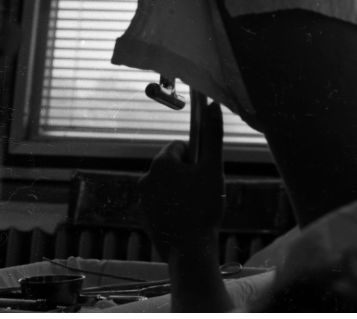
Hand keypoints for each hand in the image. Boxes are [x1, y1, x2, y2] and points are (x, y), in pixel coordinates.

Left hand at [139, 99, 224, 261]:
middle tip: (203, 189)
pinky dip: (173, 206)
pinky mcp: (144, 218)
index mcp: (161, 163)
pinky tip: (186, 218)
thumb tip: (213, 106)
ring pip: (168, 184)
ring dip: (181, 189)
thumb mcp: (213, 167)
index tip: (205, 172)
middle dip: (189, 173)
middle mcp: (146, 178)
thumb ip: (213, 135)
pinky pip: (162, 202)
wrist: (190, 250)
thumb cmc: (203, 206)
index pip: (181, 145)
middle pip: (174, 165)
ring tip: (196, 206)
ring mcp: (143, 200)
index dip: (197, 156)